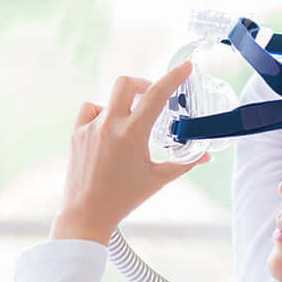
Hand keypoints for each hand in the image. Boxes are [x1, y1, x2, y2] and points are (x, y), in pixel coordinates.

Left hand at [50, 61, 210, 244]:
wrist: (87, 214)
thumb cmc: (124, 198)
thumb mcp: (158, 179)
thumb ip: (184, 164)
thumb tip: (205, 156)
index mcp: (132, 134)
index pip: (156, 95)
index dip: (174, 77)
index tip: (186, 67)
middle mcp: (109, 126)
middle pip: (126, 83)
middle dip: (142, 84)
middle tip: (151, 96)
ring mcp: (90, 128)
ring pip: (107, 98)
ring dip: (122, 104)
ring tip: (129, 125)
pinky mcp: (76, 134)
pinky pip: (90, 111)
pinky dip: (101, 114)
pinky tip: (107, 130)